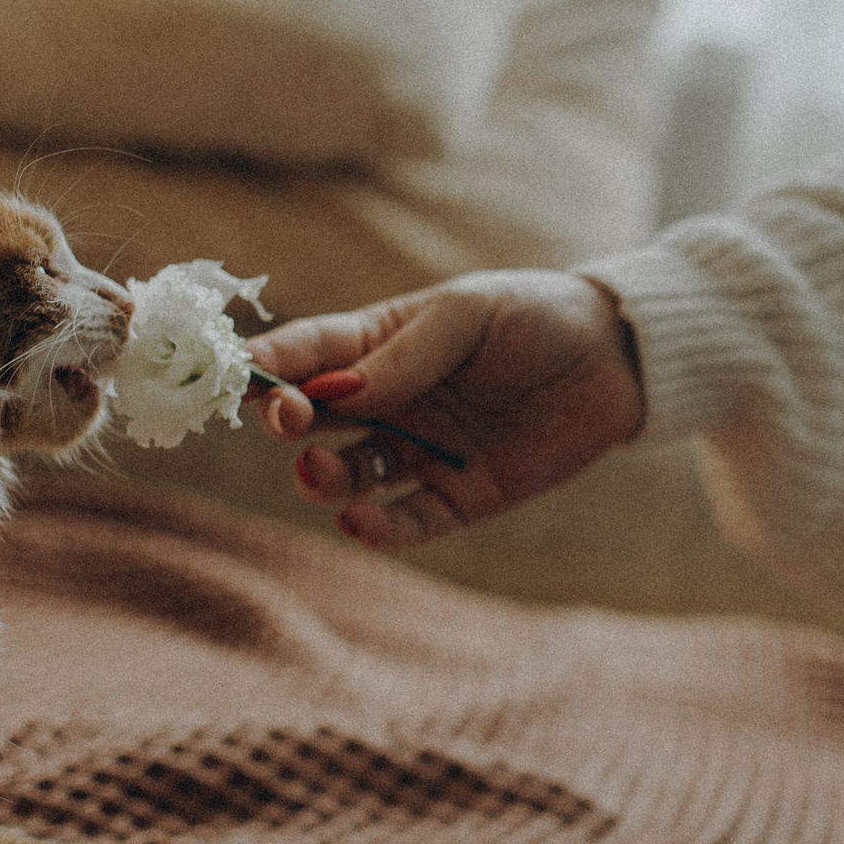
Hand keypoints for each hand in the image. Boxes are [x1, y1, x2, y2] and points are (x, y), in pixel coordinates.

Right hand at [247, 269, 644, 547]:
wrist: (617, 359)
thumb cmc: (535, 317)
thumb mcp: (469, 317)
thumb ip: (406, 355)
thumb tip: (338, 390)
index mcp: (378, 344)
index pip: (305, 352)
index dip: (264, 362)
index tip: (226, 372)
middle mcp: (386, 401)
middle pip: (311, 418)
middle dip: (284, 418)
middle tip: (283, 418)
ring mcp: (419, 451)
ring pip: (346, 475)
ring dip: (321, 479)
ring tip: (319, 472)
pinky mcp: (458, 497)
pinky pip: (406, 520)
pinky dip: (378, 527)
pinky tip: (360, 521)